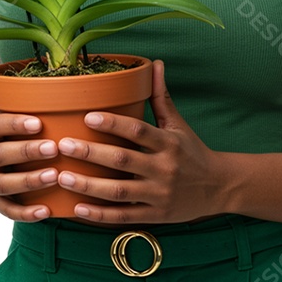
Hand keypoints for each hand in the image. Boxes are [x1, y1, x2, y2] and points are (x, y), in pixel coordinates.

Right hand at [0, 70, 57, 221]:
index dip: (15, 124)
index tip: (40, 123)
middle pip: (1, 156)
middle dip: (27, 152)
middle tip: (54, 147)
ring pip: (5, 185)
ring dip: (30, 181)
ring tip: (55, 176)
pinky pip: (8, 211)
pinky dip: (26, 214)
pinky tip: (46, 211)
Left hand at [53, 59, 224, 224]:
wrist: (219, 188)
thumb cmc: (192, 151)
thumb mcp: (178, 124)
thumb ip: (161, 97)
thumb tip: (154, 64)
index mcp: (168, 143)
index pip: (138, 130)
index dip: (113, 123)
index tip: (87, 116)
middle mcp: (163, 168)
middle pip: (122, 160)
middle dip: (91, 152)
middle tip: (63, 145)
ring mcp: (159, 195)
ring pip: (118, 191)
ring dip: (88, 185)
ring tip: (63, 176)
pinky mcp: (156, 216)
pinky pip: (123, 217)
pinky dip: (100, 215)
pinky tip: (78, 208)